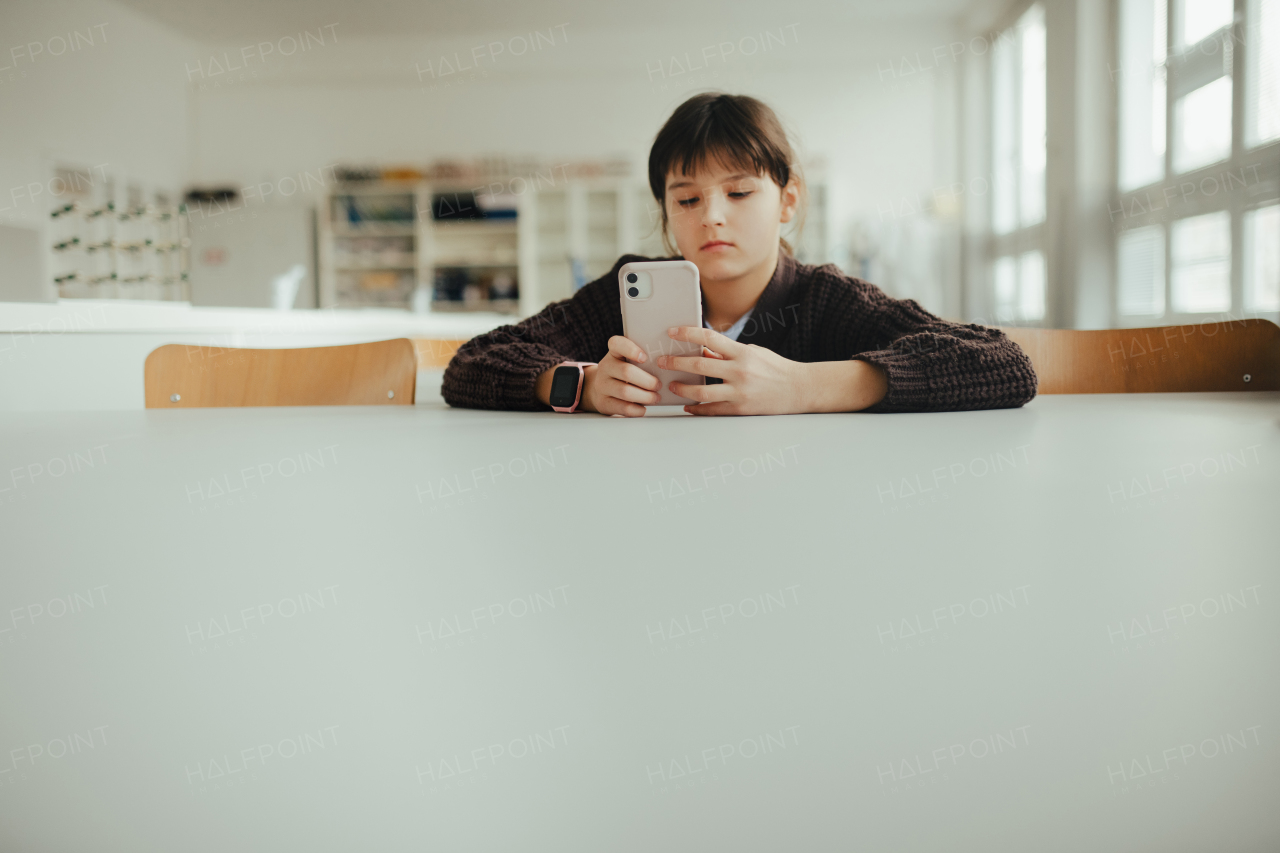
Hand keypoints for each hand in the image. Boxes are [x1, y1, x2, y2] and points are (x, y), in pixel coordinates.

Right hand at [579, 335, 661, 416]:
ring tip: (655, 398)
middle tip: (658, 385)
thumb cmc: (621, 374)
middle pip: (627, 372)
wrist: (599, 389)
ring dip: (645, 396)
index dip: (631, 349)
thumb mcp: (627, 361)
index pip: (616, 344)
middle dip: (648, 381)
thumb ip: (642, 359)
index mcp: (614, 353)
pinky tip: (643, 408)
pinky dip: (637, 409)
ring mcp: (602, 385)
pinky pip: (623, 407)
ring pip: (625, 392)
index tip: (645, 358)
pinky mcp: (603, 402)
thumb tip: (667, 365)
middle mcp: (605, 367)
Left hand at [656, 326, 806, 414]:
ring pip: (701, 391)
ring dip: (682, 389)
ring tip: (672, 386)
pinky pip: (712, 410)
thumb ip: (727, 352)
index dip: (687, 334)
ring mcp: (740, 391)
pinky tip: (687, 406)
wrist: (800, 389)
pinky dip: (697, 409)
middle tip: (663, 362)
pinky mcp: (741, 409)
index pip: (709, 338)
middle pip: (699, 365)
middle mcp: (740, 371)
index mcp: (742, 352)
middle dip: (676, 363)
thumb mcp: (753, 352)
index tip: (672, 332)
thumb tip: (703, 351)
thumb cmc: (777, 368)